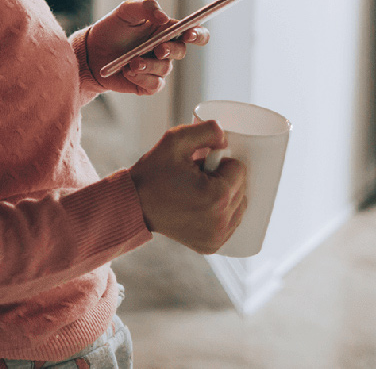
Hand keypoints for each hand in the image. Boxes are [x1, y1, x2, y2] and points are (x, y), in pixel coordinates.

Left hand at [87, 0, 209, 94]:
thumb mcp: (126, 10)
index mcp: (167, 30)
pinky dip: (142, 78)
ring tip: (131, 62)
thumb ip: (147, 7)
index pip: (194, 32)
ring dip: (149, 65)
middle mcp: (166, 49)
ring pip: (165, 69)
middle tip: (159, 49)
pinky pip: (155, 85)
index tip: (190, 34)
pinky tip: (128, 71)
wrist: (92, 50)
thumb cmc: (113, 27)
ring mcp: (157, 68)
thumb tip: (165, 18)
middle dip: (171, 50)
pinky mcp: (147, 84)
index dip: (198, 34)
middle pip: (182, 51)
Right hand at [128, 120, 246, 253]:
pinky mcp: (211, 245)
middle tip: (197, 177)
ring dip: (226, 196)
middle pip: (242, 189)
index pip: (240, 170)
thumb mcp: (175, 140)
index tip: (199, 165)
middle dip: (224, 179)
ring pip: (239, 206)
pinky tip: (201, 207)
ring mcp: (216, 237)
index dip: (220, 162)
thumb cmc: (153, 172)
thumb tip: (227, 139)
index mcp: (217, 196)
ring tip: (197, 192)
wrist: (133, 204)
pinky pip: (230, 223)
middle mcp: (220, 221)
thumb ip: (207, 130)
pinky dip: (221, 213)